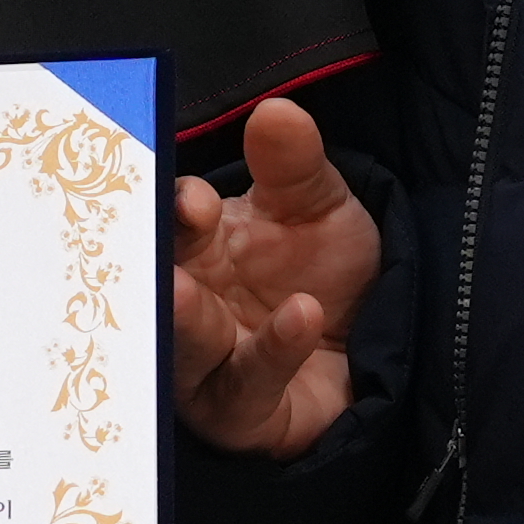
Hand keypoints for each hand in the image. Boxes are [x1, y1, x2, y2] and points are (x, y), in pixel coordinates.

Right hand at [171, 95, 377, 460]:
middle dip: (149, 270)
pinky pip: (246, 387)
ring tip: (189, 293)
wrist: (375, 350)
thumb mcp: (318, 207)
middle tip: (152, 254)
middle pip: (154, 288)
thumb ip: (295, 164)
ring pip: (181, 346)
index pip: (162, 225)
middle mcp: (184, 305)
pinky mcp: (240, 414)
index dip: (168, 212)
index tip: (189, 201)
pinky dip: (272, 352)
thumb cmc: (323, 272)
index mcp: (190, 246)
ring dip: (184, 322)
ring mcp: (206, 365)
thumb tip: (276, 110)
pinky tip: (301, 315)